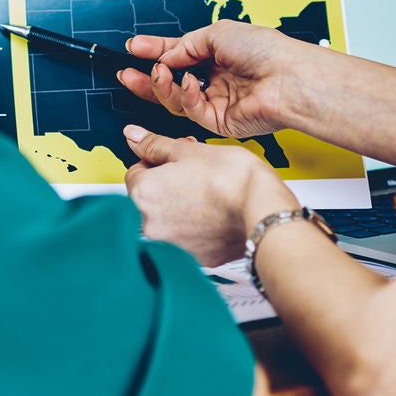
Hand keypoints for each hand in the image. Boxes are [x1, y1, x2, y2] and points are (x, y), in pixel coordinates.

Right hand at [117, 21, 317, 139]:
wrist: (287, 78)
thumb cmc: (264, 51)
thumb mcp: (217, 33)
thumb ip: (185, 45)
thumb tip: (165, 56)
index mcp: (218, 55)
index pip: (180, 54)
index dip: (156, 51)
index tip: (134, 47)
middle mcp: (216, 79)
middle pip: (172, 82)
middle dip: (148, 77)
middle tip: (127, 72)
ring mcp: (217, 102)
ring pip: (176, 100)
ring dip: (161, 85)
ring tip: (156, 72)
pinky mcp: (220, 122)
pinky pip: (191, 111)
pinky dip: (186, 96)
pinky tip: (189, 82)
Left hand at [124, 125, 292, 266]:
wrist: (261, 208)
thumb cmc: (229, 178)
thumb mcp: (188, 150)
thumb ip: (155, 145)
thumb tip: (134, 136)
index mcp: (143, 194)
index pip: (135, 173)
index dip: (157, 161)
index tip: (175, 160)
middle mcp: (151, 225)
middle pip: (151, 198)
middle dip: (168, 184)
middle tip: (195, 173)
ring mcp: (173, 245)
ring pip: (170, 219)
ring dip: (182, 206)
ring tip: (209, 193)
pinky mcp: (196, 258)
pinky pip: (190, 238)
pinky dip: (198, 227)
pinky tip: (216, 213)